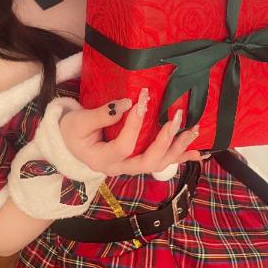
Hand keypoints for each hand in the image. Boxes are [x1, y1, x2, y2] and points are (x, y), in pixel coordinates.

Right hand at [58, 90, 208, 176]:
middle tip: (176, 118)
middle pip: (148, 162)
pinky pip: (162, 163)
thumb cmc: (71, 132)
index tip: (141, 99)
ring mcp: (130, 167)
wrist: (68, 146)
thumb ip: (101, 114)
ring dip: (178, 148)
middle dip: (165, 141)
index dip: (135, 125)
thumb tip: (127, 103)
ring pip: (159, 164)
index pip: (124, 146)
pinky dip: (181, 158)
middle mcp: (119, 168)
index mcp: (102, 159)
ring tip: (192, 130)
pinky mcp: (138, 161)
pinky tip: (198, 153)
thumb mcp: (78, 122)